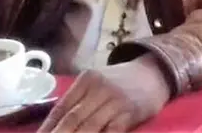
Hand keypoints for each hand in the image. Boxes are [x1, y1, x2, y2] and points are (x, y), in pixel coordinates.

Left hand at [37, 55, 171, 132]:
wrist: (155, 74)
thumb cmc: (120, 83)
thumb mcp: (97, 84)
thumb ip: (78, 101)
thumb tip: (52, 127)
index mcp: (87, 80)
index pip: (60, 108)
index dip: (47, 128)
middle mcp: (100, 88)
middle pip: (72, 119)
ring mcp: (116, 101)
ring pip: (89, 128)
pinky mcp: (131, 113)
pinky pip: (111, 132)